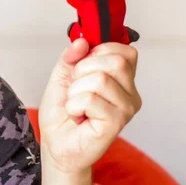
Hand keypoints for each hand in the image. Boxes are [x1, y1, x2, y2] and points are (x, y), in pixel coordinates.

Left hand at [38, 38, 141, 172]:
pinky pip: (91, 99)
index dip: (98, 52)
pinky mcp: (117, 122)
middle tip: (75, 89)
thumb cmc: (62, 113)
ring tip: (75, 105)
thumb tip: (82, 41)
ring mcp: (126, 108)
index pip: (125, 51)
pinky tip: (77, 116)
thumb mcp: (61, 77)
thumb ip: (71, 57)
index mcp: (122, 79)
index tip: (81, 68)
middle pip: (115, 61)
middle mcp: (130, 93)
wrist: (55, 143)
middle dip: (83, 70)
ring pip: (100, 79)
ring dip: (75, 91)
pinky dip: (74, 105)